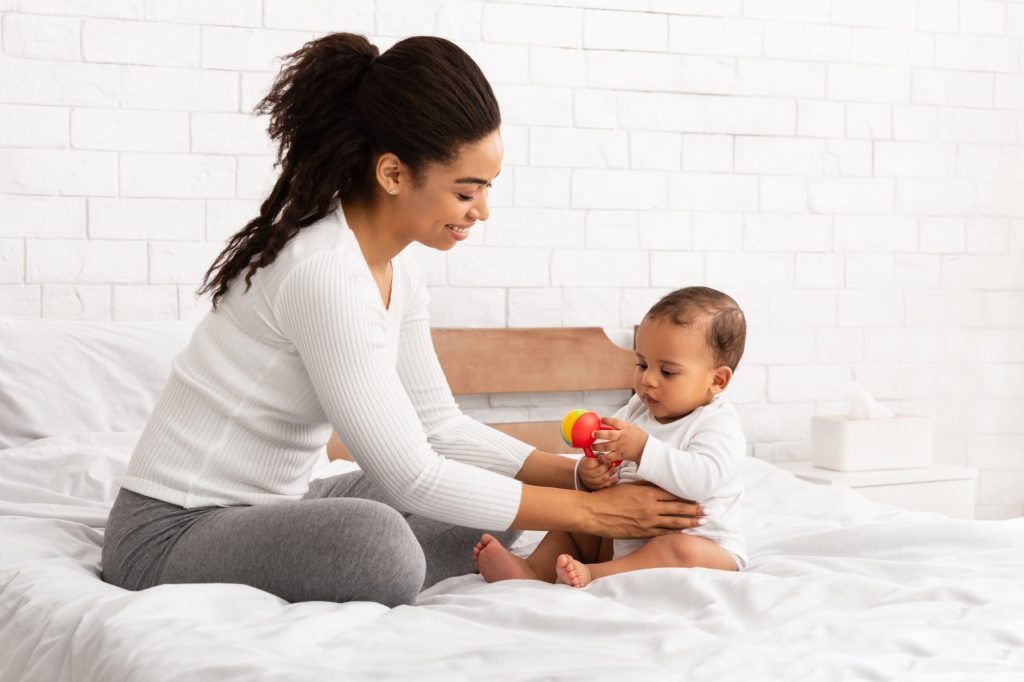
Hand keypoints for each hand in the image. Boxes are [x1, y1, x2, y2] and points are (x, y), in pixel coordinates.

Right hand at [577, 455, 617, 490]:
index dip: (602, 461)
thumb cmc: (590, 462)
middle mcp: (585, 474)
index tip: (608, 458)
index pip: (592, 463)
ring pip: (601, 480)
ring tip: (614, 469)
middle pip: (597, 472)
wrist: (584, 472)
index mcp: (584, 464)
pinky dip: (611, 482)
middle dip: (606, 468)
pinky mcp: (595, 487)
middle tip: (612, 464)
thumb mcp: (593, 456)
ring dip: (609, 474)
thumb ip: (599, 456)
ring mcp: (589, 482)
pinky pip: (604, 486)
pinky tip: (616, 478)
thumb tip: (607, 457)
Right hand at [582, 481, 706, 537]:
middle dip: (695, 510)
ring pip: (674, 522)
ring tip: (703, 522)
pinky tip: (685, 533)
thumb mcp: (629, 485)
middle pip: (678, 508)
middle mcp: (650, 506)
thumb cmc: (609, 496)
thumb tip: (658, 483)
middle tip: (709, 511)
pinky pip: (662, 533)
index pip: (674, 494)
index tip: (701, 498)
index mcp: (647, 492)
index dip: (689, 497)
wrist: (594, 512)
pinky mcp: (641, 532)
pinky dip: (675, 533)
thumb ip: (645, 485)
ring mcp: (647, 521)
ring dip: (690, 522)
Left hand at [592, 416, 648, 463]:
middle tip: (592, 434)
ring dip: (597, 447)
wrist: (646, 449)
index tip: (600, 419)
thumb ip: (619, 426)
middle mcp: (622, 437)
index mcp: (625, 428)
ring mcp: (621, 446)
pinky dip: (604, 458)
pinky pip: (610, 457)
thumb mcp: (630, 427)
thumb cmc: (637, 437)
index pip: (615, 422)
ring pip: (606, 447)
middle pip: (608, 434)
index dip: (606, 420)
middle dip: (599, 434)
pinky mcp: (620, 455)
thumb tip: (605, 422)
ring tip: (592, 446)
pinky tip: (600, 457)